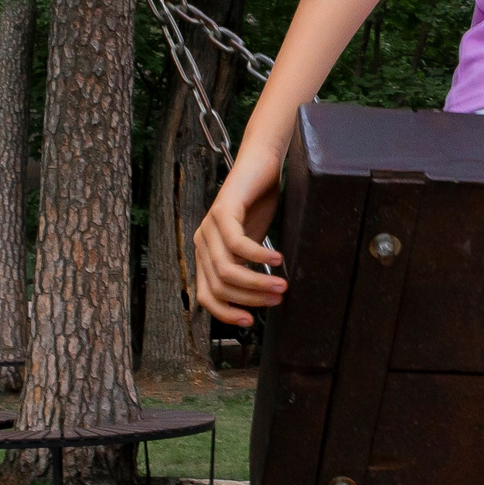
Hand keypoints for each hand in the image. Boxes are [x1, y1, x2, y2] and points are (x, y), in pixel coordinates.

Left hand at [191, 154, 287, 324]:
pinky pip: (237, 244)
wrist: (261, 163)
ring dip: (257, 282)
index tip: (252, 321)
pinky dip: (259, 256)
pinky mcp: (223, 209)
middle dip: (250, 299)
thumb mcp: (251, 242)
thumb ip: (247, 267)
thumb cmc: (258, 202)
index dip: (227, 314)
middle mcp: (202, 241)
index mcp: (206, 253)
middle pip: (219, 287)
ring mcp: (209, 226)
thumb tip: (261, 298)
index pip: (206, 296)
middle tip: (278, 298)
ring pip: (226, 270)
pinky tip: (278, 258)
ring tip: (282, 284)